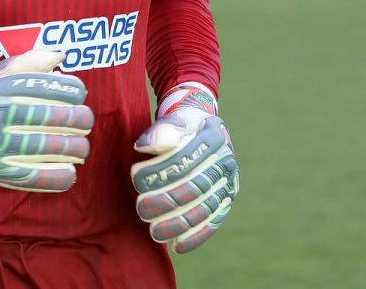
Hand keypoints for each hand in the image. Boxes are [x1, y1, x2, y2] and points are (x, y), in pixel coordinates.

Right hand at [0, 50, 93, 190]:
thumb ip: (26, 63)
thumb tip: (59, 55)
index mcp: (3, 89)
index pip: (53, 88)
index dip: (74, 93)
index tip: (79, 96)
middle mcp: (2, 114)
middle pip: (58, 118)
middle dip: (81, 121)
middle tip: (86, 123)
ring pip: (53, 147)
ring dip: (76, 148)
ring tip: (82, 148)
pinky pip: (37, 176)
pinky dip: (59, 176)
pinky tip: (70, 171)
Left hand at [131, 84, 238, 253]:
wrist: (202, 129)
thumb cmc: (182, 126)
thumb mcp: (173, 119)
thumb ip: (161, 130)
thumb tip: (145, 147)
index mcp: (213, 136)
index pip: (186, 158)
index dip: (160, 170)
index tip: (136, 179)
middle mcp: (226, 161)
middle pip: (196, 187)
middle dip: (166, 201)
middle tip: (142, 210)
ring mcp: (229, 182)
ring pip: (205, 208)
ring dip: (179, 224)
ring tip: (155, 232)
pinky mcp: (227, 199)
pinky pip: (214, 221)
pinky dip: (196, 236)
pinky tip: (177, 245)